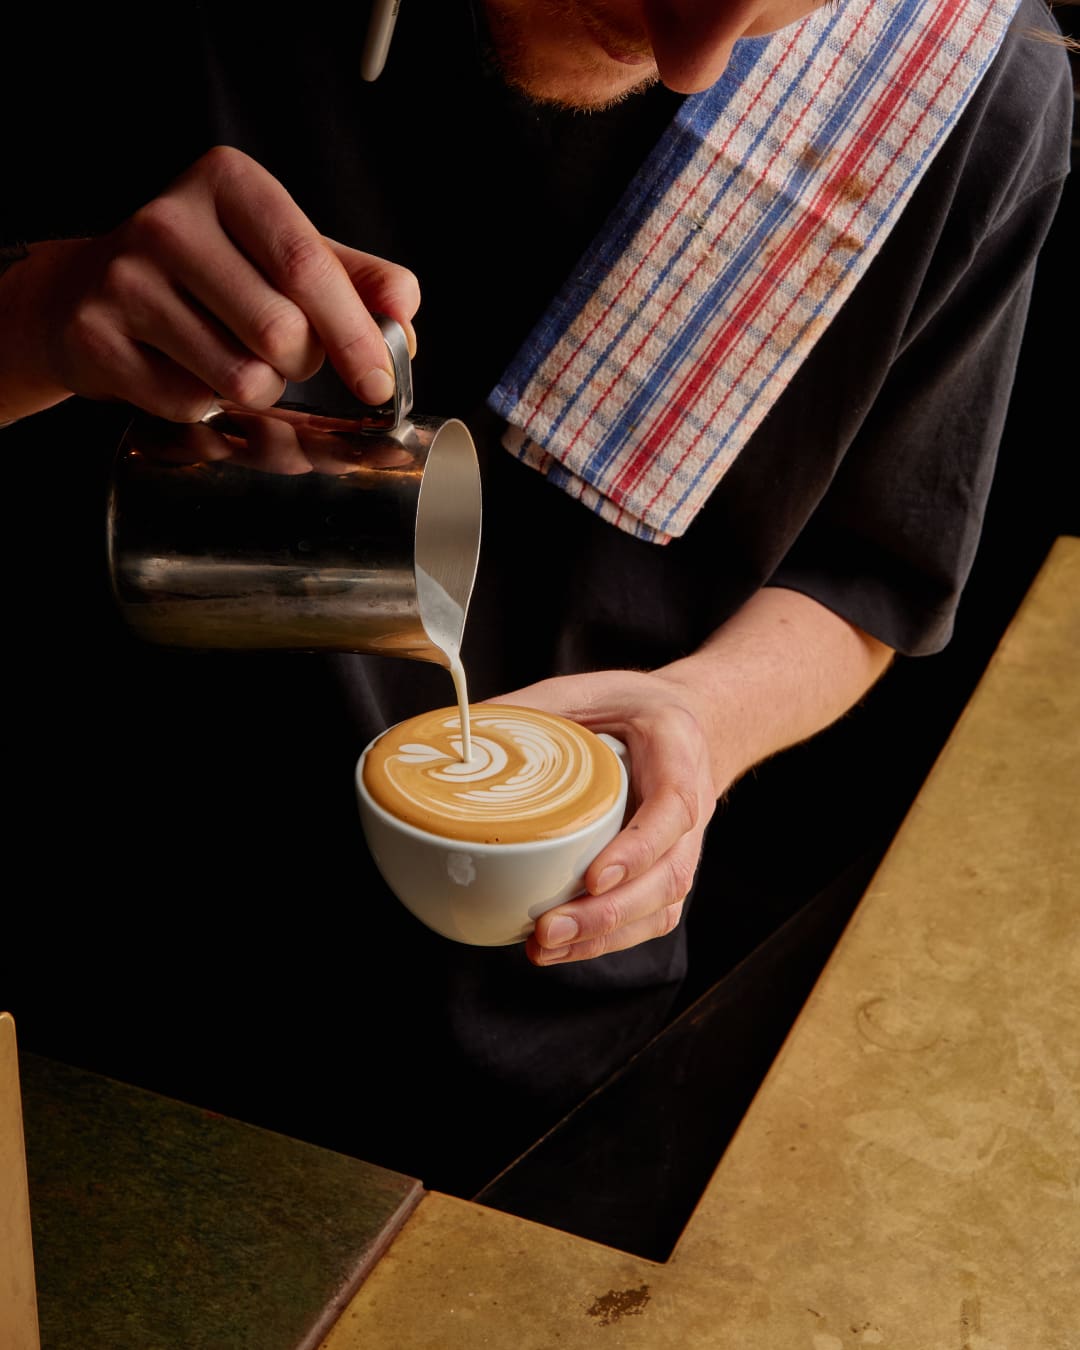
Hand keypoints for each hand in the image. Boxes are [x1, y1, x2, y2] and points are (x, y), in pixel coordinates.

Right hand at [3, 145, 419, 422]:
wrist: (87, 292)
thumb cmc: (208, 273)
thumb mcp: (282, 253)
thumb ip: (353, 279)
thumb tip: (403, 313)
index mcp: (229, 183)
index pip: (307, 265)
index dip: (354, 333)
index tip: (379, 382)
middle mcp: (169, 222)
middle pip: (280, 331)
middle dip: (303, 364)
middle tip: (287, 356)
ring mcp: (124, 280)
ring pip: (241, 377)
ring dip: (260, 390)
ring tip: (233, 359)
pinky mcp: (95, 338)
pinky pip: (191, 404)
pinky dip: (207, 406)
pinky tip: (185, 371)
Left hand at [486, 669, 720, 965]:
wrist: (687, 724)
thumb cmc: (634, 707)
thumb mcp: (589, 689)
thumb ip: (535, 708)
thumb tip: (466, 731)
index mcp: (679, 754)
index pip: (672, 808)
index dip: (638, 849)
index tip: (594, 877)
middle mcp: (692, 808)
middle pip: (668, 875)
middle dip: (609, 913)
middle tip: (549, 929)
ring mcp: (683, 847)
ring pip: (660, 906)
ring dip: (604, 937)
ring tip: (544, 948)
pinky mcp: (666, 873)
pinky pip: (648, 918)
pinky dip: (606, 941)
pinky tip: (560, 950)